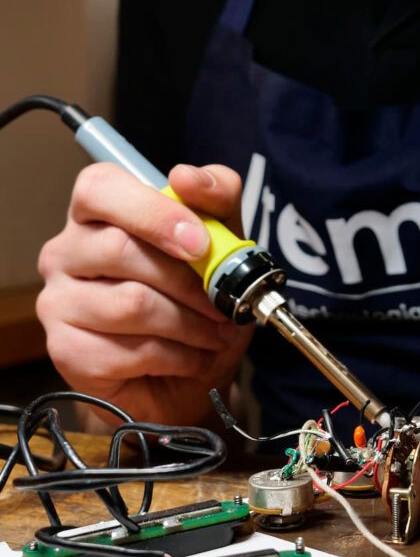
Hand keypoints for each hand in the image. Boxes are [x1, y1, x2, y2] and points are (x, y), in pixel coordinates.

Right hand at [37, 163, 253, 428]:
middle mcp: (67, 252)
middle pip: (121, 249)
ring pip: (132, 304)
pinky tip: (193, 358)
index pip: (101, 188)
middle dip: (189, 282)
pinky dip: (180, 357)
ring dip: (192, 324)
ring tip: (215, 334)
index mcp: (98, 215)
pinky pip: (133, 350)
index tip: (200, 242)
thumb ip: (217, 202)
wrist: (190, 379)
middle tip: (223, 305)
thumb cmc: (198, 306)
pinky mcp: (67, 350)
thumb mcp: (224, 250)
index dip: (154, 212)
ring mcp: (59, 303)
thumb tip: (190, 177)